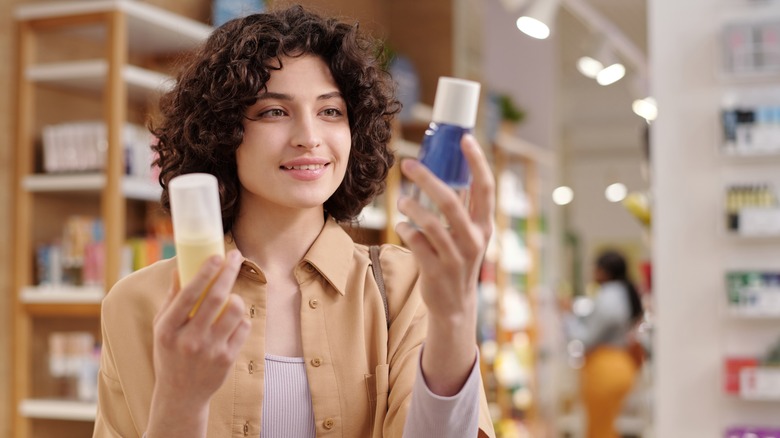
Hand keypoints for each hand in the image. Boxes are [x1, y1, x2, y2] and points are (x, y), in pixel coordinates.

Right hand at [147, 249, 250, 436]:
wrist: (181, 396)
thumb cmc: (170, 354)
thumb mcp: (162, 328)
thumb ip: (172, 299)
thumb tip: (179, 267)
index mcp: (168, 329)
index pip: (189, 294)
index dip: (205, 272)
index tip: (217, 255)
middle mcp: (189, 340)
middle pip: (216, 297)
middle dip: (229, 272)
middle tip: (236, 256)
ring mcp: (210, 350)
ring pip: (235, 311)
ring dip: (237, 298)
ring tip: (231, 298)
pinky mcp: (227, 359)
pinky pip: (243, 327)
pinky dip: (240, 320)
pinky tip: (232, 323)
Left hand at [395, 134, 493, 394]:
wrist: (454, 306)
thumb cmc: (459, 261)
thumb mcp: (469, 235)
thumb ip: (464, 209)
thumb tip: (451, 174)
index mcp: (485, 226)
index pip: (486, 187)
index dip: (477, 161)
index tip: (464, 138)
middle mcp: (474, 240)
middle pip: (451, 201)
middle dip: (427, 179)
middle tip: (408, 163)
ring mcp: (456, 257)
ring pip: (430, 223)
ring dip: (411, 207)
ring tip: (401, 200)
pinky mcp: (436, 270)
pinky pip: (416, 242)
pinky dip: (406, 230)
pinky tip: (403, 226)